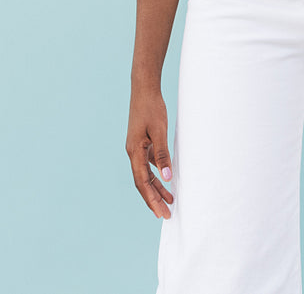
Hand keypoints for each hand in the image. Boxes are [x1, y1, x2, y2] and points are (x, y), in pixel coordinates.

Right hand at [125, 84, 174, 217]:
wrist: (144, 89)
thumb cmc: (151, 108)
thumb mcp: (159, 131)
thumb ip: (163, 154)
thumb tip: (167, 177)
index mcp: (134, 152)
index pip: (142, 183)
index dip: (151, 199)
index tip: (160, 213)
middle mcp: (133, 153)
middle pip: (142, 183)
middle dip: (154, 200)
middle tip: (166, 215)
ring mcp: (137, 148)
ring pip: (146, 174)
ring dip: (157, 188)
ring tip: (170, 201)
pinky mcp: (142, 143)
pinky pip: (149, 165)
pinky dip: (157, 174)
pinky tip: (167, 179)